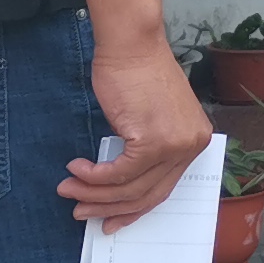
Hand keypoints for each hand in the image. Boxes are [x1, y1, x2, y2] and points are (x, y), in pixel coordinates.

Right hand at [65, 33, 210, 231]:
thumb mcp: (150, 117)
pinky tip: (76, 169)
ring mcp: (175, 145)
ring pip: (130, 188)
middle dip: (110, 207)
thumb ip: (145, 148)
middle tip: (82, 211)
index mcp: (195, 141)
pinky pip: (118, 173)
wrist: (131, 44)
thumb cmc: (136, 71)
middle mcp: (191, 146)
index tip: (110, 218)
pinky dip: (93, 176)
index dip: (133, 209)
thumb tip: (118, 184)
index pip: (164, 189)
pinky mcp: (153, 141)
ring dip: (94, 193)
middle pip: (148, 195)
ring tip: (68, 190)